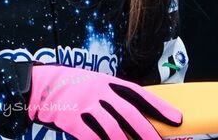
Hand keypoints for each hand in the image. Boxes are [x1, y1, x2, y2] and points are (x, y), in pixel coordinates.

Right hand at [27, 64, 181, 139]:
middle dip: (148, 131)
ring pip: (113, 129)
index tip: (177, 119)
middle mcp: (99, 92)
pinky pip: (92, 138)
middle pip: (130, 114)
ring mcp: (86, 106)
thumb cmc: (71, 86)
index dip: (159, 107)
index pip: (139, 94)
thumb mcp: (94, 83)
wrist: (40, 87)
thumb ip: (113, 96)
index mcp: (107, 82)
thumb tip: (137, 111)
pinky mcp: (73, 120)